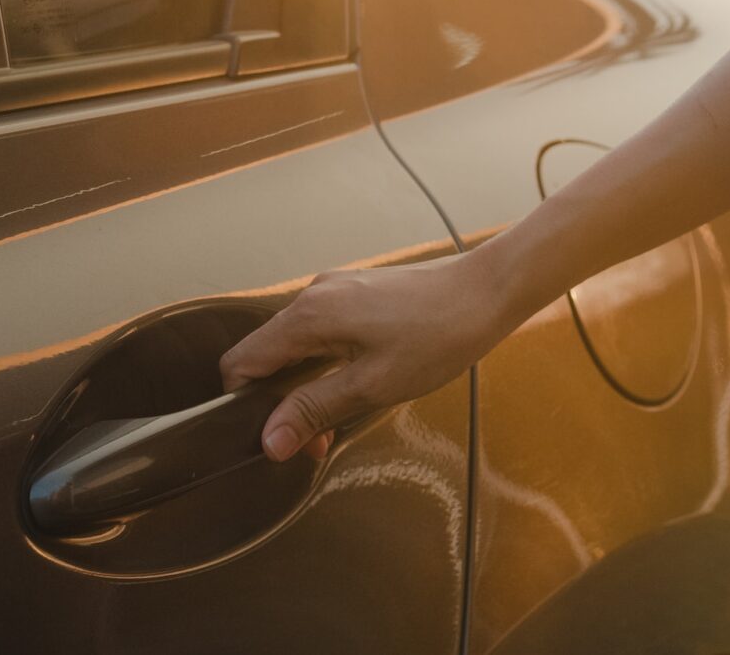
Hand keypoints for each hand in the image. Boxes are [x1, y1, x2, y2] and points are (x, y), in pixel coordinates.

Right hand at [220, 255, 511, 461]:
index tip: (275, 438)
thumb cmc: (440, 336)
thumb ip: (315, 410)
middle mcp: (313, 295)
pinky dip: (328, 363)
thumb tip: (269, 440)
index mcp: (308, 315)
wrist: (488, 292)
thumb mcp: (373, 386)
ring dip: (308, 385)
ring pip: (297, 345)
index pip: (241, 362)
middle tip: (317, 440)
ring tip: (342, 417)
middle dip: (281, 402)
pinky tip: (359, 384)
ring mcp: (336, 289)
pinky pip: (323, 332)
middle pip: (267, 355)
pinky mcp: (358, 292)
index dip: (245, 406)